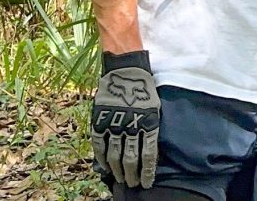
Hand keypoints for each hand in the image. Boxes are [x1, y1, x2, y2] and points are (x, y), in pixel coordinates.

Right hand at [91, 51, 159, 188]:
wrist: (125, 72)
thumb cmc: (144, 90)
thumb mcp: (155, 109)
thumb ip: (152, 129)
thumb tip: (152, 152)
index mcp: (148, 123)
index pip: (148, 155)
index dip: (147, 172)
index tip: (147, 183)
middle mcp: (132, 126)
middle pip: (132, 159)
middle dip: (133, 175)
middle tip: (133, 184)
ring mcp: (115, 125)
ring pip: (115, 156)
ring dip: (118, 171)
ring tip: (121, 179)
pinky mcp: (100, 122)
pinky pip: (100, 146)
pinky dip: (103, 159)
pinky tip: (106, 167)